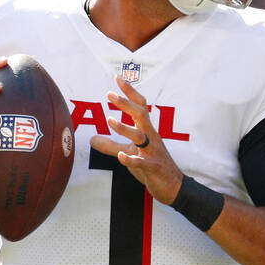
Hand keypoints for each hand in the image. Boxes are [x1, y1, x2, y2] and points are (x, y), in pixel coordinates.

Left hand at [91, 76, 183, 204]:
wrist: (173, 186)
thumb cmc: (151, 166)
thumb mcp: (130, 153)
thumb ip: (111, 146)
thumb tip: (92, 139)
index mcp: (147, 131)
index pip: (140, 106)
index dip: (130, 92)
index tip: (117, 78)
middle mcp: (151, 137)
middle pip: (140, 115)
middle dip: (126, 104)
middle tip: (109, 94)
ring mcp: (153, 152)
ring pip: (140, 137)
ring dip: (125, 128)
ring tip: (110, 120)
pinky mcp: (153, 167)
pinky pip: (142, 161)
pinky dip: (131, 159)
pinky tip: (121, 156)